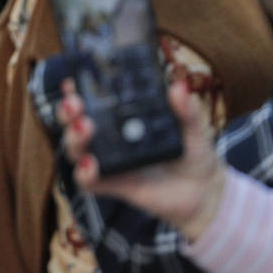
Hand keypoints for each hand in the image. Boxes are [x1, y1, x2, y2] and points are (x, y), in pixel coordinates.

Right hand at [61, 78, 226, 241]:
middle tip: (75, 103)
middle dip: (67, 110)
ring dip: (74, 137)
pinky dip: (85, 173)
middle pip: (74, 121)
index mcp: (123, 115)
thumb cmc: (194, 152)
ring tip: (85, 127)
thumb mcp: (194, 126)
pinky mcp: (114, 185)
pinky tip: (92, 164)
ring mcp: (110, 161)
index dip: (77, 88)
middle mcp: (110, 136)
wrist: (205, 192)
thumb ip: (187, 109)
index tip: (72, 80)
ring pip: (76, 149)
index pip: (92, 98)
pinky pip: (90, 181)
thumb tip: (179, 87)